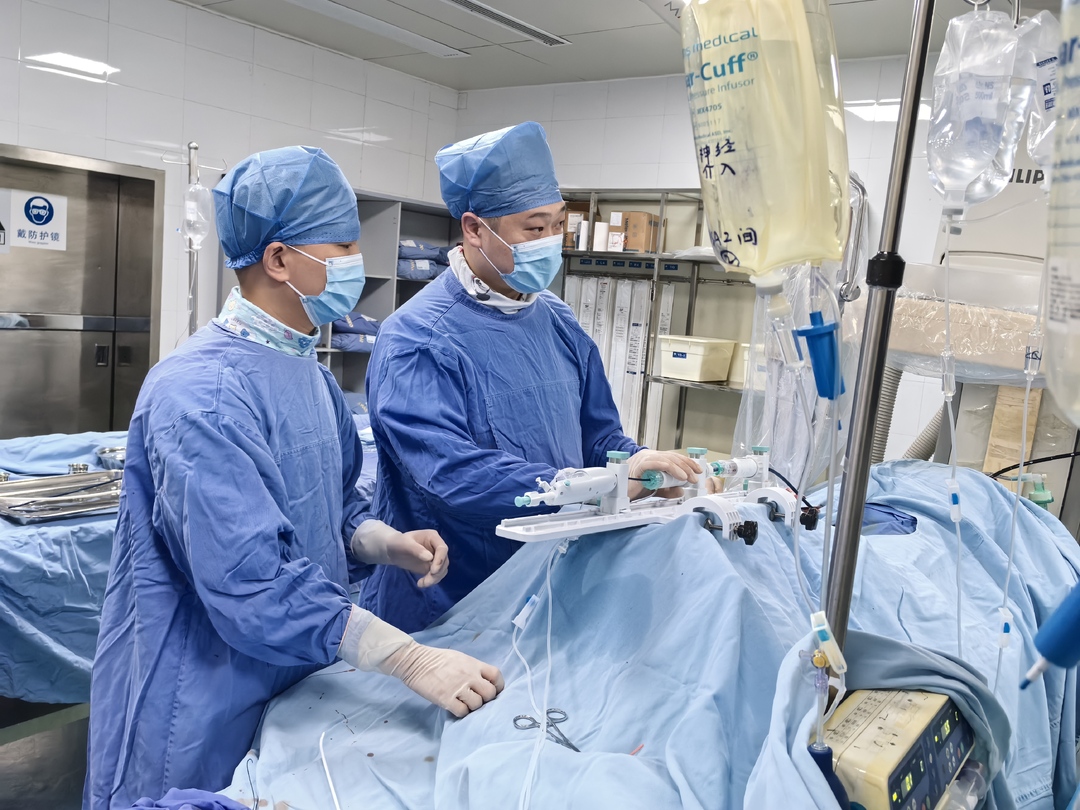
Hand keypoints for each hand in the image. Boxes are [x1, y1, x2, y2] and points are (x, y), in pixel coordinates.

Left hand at [351, 521, 448, 587]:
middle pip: (444, 561)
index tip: (433, 571)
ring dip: (435, 578)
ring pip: (442, 570)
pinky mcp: (431, 566)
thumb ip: (416, 549)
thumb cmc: (398, 543)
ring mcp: (435, 557)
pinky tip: (421, 583)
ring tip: (422, 584)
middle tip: (426, 581)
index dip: (440, 560)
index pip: (442, 549)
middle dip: (437, 572)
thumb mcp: (405, 544)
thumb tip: (430, 558)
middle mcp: (436, 547)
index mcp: (433, 537)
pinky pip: (436, 575)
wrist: (392, 550)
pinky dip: (431, 581)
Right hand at [384, 642, 504, 717]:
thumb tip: (483, 682)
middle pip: (490, 693)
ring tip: (464, 703)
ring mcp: (458, 687)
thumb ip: (473, 669)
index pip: (496, 675)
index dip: (498, 686)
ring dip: (472, 707)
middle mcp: (469, 675)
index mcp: (473, 664)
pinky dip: (461, 712)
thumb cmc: (436, 659)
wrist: (415, 661)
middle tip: (477, 700)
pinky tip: (455, 707)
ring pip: (477, 704)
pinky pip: (462, 712)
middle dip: (486, 699)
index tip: (494, 691)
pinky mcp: (445, 698)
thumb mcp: (460, 658)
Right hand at [626, 449, 702, 499]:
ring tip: (686, 477)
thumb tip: (681, 491)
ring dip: (679, 468)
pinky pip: (653, 463)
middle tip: (695, 477)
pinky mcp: (638, 466)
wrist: (620, 492)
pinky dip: (665, 466)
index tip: (697, 470)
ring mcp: (643, 459)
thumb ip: (668, 490)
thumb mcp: (657, 489)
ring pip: (665, 459)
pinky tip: (674, 472)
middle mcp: (650, 456)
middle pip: (672, 457)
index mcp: (654, 459)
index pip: (674, 457)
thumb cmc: (634, 488)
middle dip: (686, 467)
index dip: (687, 462)